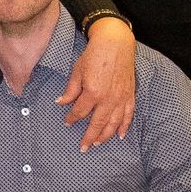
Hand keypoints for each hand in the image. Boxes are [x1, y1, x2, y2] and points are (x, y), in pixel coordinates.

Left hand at [59, 17, 135, 150]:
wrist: (116, 43)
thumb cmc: (94, 55)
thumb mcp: (77, 71)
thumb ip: (71, 90)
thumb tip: (61, 102)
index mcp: (93, 92)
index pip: (80, 112)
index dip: (72, 118)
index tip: (67, 122)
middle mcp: (108, 99)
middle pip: (98, 123)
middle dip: (89, 137)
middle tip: (83, 148)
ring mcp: (121, 98)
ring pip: (114, 123)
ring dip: (106, 135)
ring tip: (98, 143)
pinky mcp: (130, 95)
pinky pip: (128, 115)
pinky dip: (125, 126)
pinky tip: (120, 135)